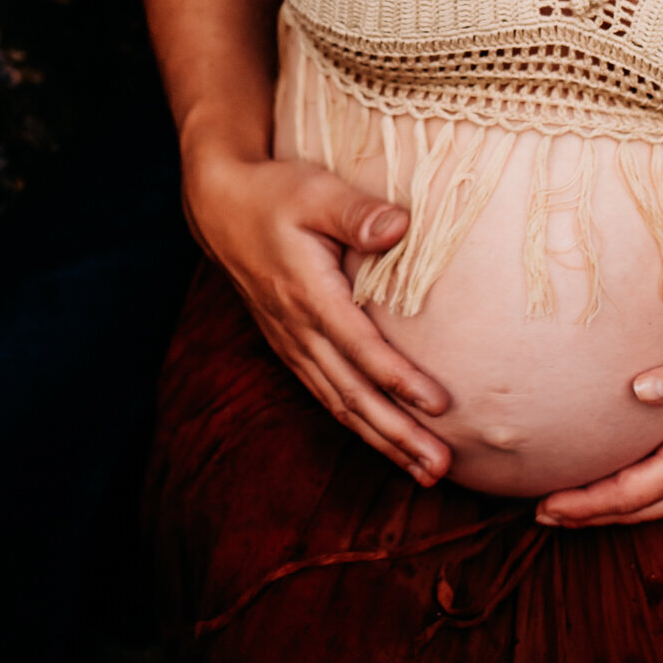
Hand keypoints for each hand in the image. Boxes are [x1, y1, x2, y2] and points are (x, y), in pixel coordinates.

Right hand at [183, 149, 452, 484]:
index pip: (360, 348)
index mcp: (308, 294)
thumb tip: (401, 227)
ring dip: (382, 440)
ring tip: (423, 470)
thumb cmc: (275, 194)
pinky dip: (358, 423)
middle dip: (397, 434)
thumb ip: (357, 212)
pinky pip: (326, 395)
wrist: (221, 208)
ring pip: (339, 403)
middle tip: (440, 467)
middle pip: (352, 393)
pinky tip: (384, 441)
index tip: (441, 405)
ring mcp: (291, 342)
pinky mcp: (290, 345)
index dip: (400, 380)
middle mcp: (298, 329)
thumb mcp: (315, 191)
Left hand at [534, 317, 662, 526]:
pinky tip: (615, 493)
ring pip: (652, 508)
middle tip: (539, 513)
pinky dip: (635, 502)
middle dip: (588, 515)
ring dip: (609, 512)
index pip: (632, 491)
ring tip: (566, 510)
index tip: (547, 504)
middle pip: (637, 509)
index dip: (588, 501)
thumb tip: (637, 389)